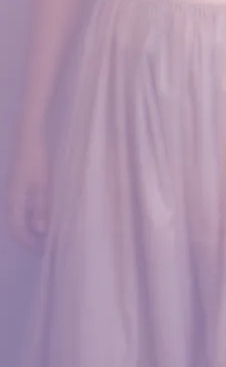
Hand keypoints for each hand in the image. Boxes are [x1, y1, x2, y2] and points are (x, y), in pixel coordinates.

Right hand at [7, 134, 49, 249]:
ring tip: (48, 237)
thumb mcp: (42, 184)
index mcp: (14, 202)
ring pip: (20, 218)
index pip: (18, 230)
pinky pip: (23, 209)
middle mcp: (11, 200)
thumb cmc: (36, 160)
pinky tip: (45, 217)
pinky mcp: (20, 188)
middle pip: (17, 227)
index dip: (29, 243)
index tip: (43, 253)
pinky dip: (32, 218)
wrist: (28, 138)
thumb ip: (41, 206)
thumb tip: (41, 230)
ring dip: (31, 229)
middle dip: (30, 240)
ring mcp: (15, 194)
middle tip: (47, 249)